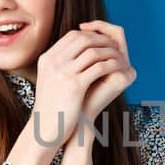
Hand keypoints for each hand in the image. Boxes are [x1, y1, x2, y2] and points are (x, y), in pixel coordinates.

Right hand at [32, 26, 127, 143]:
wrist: (45, 128)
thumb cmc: (51, 106)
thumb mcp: (51, 80)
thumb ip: (61, 65)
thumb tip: (77, 54)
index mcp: (47, 59)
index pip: (72, 36)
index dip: (91, 36)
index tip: (102, 42)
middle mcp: (54, 62)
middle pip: (83, 39)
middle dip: (102, 40)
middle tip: (114, 46)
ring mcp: (63, 73)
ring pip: (93, 51)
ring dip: (109, 52)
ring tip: (119, 57)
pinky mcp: (75, 85)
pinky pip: (99, 67)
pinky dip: (111, 65)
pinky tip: (118, 69)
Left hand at [75, 20, 135, 136]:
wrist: (75, 117)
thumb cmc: (71, 94)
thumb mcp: (77, 68)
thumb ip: (82, 52)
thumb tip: (76, 29)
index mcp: (116, 64)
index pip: (110, 38)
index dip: (96, 29)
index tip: (78, 27)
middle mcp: (125, 67)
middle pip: (117, 36)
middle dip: (99, 27)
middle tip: (81, 25)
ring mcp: (126, 72)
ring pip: (118, 42)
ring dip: (100, 34)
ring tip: (82, 31)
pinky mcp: (124, 78)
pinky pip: (115, 53)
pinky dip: (102, 46)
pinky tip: (87, 44)